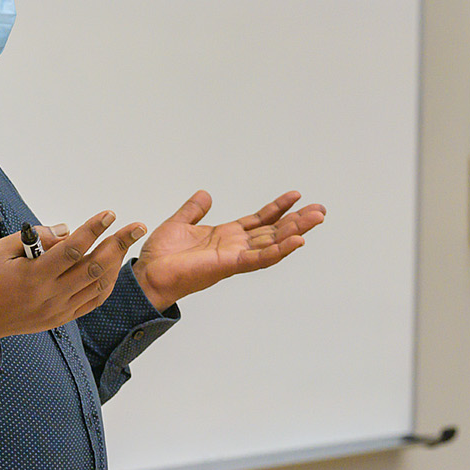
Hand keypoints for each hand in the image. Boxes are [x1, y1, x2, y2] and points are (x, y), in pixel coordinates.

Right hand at [0, 211, 147, 351]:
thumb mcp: (0, 250)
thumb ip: (36, 238)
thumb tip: (68, 230)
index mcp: (34, 276)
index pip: (72, 250)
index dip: (93, 230)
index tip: (108, 215)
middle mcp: (50, 295)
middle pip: (94, 267)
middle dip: (118, 244)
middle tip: (135, 227)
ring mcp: (59, 309)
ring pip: (98, 284)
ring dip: (116, 262)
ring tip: (125, 242)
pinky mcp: (63, 318)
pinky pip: (93, 300)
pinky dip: (107, 283)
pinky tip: (113, 267)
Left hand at [132, 190, 324, 310]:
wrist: (148, 275)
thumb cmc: (161, 257)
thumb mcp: (179, 223)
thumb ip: (193, 210)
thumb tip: (205, 194)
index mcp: (226, 236)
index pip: (259, 221)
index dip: (277, 208)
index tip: (296, 196)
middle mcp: (235, 247)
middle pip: (273, 231)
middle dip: (297, 220)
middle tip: (320, 209)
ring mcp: (235, 257)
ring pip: (273, 243)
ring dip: (296, 231)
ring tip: (317, 219)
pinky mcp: (230, 265)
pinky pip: (260, 258)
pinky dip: (280, 250)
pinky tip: (298, 241)